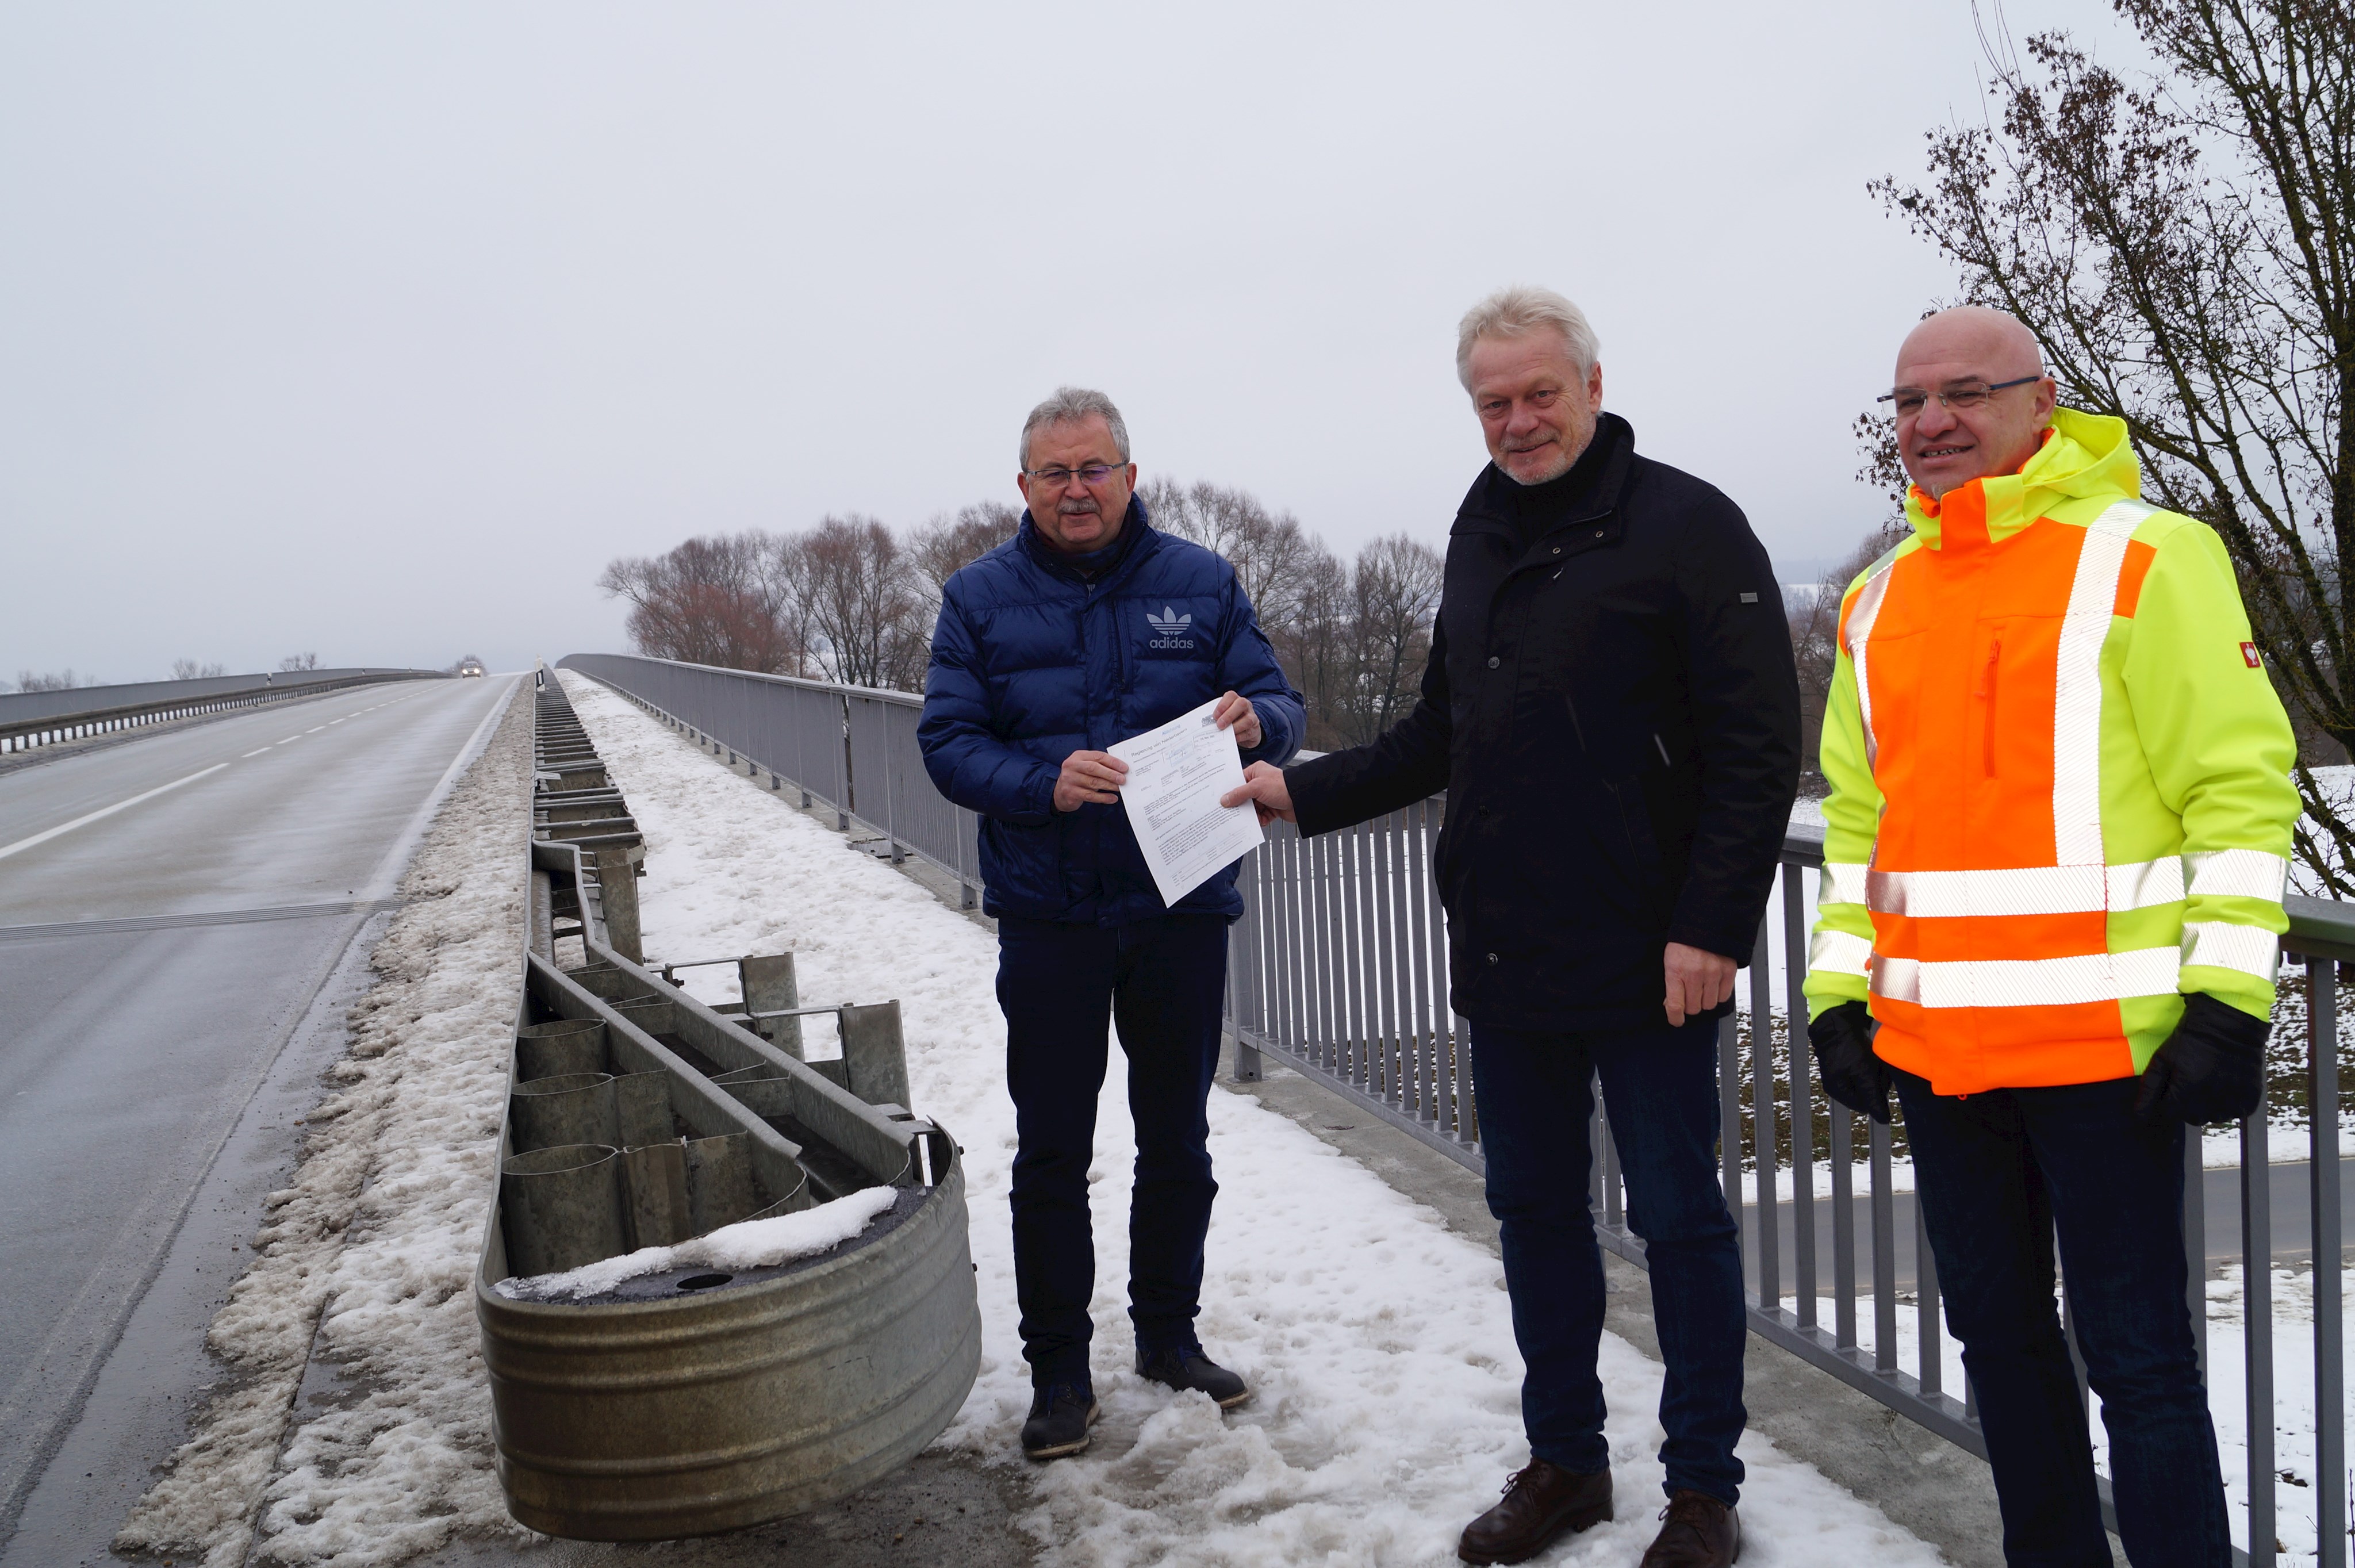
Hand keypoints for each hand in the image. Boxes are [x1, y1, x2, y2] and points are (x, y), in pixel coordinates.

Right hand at [1053, 750, 1127, 811]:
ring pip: (1093, 782)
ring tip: (1120, 788)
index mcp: (1078, 756)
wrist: (1059, 792)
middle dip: (1110, 774)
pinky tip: (1112, 798)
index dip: (1112, 762)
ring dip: (1109, 786)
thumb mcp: (1085, 766)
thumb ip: (1099, 765)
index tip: (1125, 768)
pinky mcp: (1071, 793)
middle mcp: (1072, 766)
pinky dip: (1103, 797)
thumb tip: (1121, 770)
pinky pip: (1090, 796)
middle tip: (1123, 779)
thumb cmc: (1078, 777)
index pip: (1097, 756)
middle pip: (1094, 768)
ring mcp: (1070, 780)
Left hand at [1212, 689, 1262, 750]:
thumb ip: (1217, 717)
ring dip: (1235, 727)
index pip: (1231, 695)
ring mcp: (1252, 717)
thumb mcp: (1224, 715)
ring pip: (1248, 720)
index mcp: (1236, 699)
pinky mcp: (1255, 730)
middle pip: (1241, 704)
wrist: (1246, 731)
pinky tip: (1231, 739)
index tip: (1214, 716)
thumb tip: (1206, 723)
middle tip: (1219, 725)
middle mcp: (1246, 706)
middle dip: (1229, 715)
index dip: (1222, 705)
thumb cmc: (1231, 721)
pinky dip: (1239, 737)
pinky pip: (1248, 733)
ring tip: (1225, 733)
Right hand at [1219, 761, 1295, 825]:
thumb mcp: (1256, 787)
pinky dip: (1259, 820)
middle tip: (1230, 813)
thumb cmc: (1283, 786)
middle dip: (1239, 806)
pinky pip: (1261, 816)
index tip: (1220, 799)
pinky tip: (1258, 822)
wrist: (1303, 799)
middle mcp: (1260, 784)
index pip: (1238, 781)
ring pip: (1251, 808)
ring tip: (1245, 820)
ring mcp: (1266, 797)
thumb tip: (1225, 799)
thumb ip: (1239, 793)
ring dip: (1250, 815)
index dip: (1229, 791)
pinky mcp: (1272, 808)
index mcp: (1256, 772)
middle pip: (1243, 797)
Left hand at [1663, 941, 1735, 1025]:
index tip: (1676, 1020)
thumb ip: (1671, 983)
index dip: (1675, 1017)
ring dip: (1705, 1001)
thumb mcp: (1670, 961)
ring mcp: (1713, 973)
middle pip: (1694, 1008)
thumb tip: (1671, 1005)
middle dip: (1690, 1005)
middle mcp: (1695, 974)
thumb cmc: (1684, 942)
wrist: (1705, 923)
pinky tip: (1713, 985)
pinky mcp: (1728, 971)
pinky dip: (1719, 994)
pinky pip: (1724, 996)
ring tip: (1702, 989)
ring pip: (1710, 1005)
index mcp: (1676, 971)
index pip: (1675, 1005)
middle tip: (1689, 996)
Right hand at [1810, 1001, 1891, 1123]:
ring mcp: (1842, 1070)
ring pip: (1868, 1079)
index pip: (1865, 1105)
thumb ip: (1873, 1098)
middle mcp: (1838, 1082)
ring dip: (1876, 1071)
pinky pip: (1866, 1067)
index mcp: (1837, 1090)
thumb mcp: (1863, 1074)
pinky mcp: (1848, 1058)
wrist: (1838, 1019)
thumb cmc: (1848, 1048)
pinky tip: (1873, 1053)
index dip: (1877, 1094)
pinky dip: (1872, 1062)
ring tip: (1875, 1058)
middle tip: (1878, 1066)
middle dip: (1877, 1081)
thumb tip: (1883, 1121)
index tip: (1880, 1079)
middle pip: (1867, 1092)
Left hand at [2133, 993, 2270, 1124]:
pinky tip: (2225, 1082)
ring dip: (2209, 1105)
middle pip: (2192, 1118)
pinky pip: (2235, 1112)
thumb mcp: (2162, 1060)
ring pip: (2213, 1117)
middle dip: (2187, 1103)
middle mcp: (2210, 1103)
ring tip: (2209, 1078)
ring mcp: (2232, 1103)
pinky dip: (2229, 1102)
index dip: (2169, 1097)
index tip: (2175, 1080)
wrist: (2229, 1025)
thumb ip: (2149, 1090)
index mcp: (2185, 1094)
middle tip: (2192, 1079)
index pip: (2170, 1112)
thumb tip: (2139, 1115)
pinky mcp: (2250, 1099)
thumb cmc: (2191, 1040)